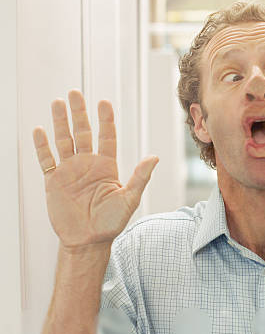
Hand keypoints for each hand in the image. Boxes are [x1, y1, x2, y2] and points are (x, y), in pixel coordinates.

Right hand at [33, 90, 157, 248]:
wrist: (88, 241)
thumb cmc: (111, 222)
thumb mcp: (129, 199)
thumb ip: (140, 177)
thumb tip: (154, 157)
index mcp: (106, 166)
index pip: (106, 137)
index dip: (105, 120)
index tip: (103, 102)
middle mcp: (87, 164)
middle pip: (82, 133)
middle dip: (79, 113)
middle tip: (75, 93)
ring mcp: (70, 171)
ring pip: (63, 141)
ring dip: (60, 122)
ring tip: (57, 103)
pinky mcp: (54, 181)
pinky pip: (46, 160)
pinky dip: (42, 146)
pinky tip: (40, 130)